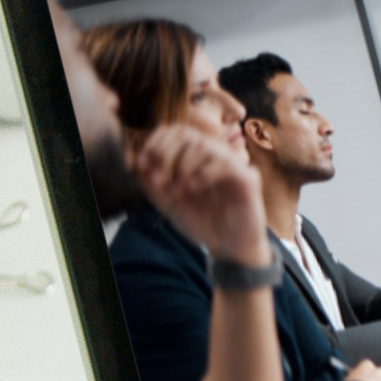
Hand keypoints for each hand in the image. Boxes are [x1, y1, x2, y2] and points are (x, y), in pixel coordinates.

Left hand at [132, 119, 265, 269]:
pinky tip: (192, 189)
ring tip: (176, 191)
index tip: (143, 166)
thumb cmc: (202, 224)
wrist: (228, 250)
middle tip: (158, 179)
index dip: (155, 143)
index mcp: (197, 157)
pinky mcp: (248, 179)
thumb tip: (132, 157)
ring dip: (183, 167)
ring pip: (205, 145)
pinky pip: (225, 164)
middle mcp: (216, 155)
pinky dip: (203, 174)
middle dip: (166, 154)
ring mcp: (234, 164)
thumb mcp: (168, 202)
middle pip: (188, 133)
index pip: (176, 131)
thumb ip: (151, 181)